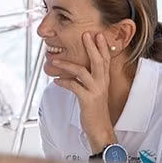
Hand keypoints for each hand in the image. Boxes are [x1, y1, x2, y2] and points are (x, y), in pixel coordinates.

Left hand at [51, 32, 116, 151]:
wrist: (100, 128)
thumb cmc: (95, 110)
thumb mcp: (95, 92)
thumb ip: (90, 80)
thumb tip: (76, 71)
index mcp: (104, 80)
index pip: (106, 60)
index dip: (102, 47)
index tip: (99, 34)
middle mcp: (102, 83)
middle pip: (98, 61)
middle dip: (92, 47)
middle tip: (86, 34)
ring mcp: (96, 91)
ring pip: (82, 72)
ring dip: (67, 65)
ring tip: (55, 60)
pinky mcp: (88, 100)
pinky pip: (74, 86)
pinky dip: (64, 82)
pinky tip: (56, 81)